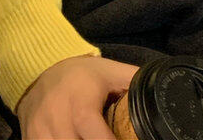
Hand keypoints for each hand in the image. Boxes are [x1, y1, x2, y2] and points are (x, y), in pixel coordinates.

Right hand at [15, 54, 138, 138]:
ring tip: (91, 139)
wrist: (39, 70)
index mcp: (81, 106)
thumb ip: (133, 81)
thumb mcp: (109, 72)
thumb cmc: (81, 75)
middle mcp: (57, 122)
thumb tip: (162, 90)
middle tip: (111, 138)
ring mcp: (40, 134)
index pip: (99, 139)